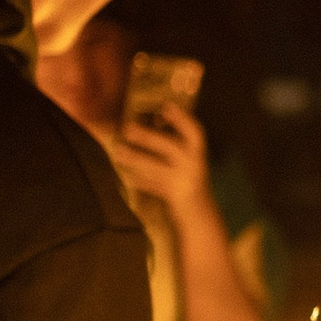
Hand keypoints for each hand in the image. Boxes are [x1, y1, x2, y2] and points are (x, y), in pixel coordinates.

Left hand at [111, 104, 214, 218]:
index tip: (166, 106)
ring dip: (137, 159)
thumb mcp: (188, 160)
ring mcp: (184, 182)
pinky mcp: (174, 198)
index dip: (181, 119)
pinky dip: (141, 182)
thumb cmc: (189, 179)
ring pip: (157, 168)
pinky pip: (154, 188)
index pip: (194, 132)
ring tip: (119, 152)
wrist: (201, 214)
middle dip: (149, 138)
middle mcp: (194, 165)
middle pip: (171, 148)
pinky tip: (129, 178)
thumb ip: (176, 145)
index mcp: (199, 153)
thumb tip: (151, 122)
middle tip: (128, 129)